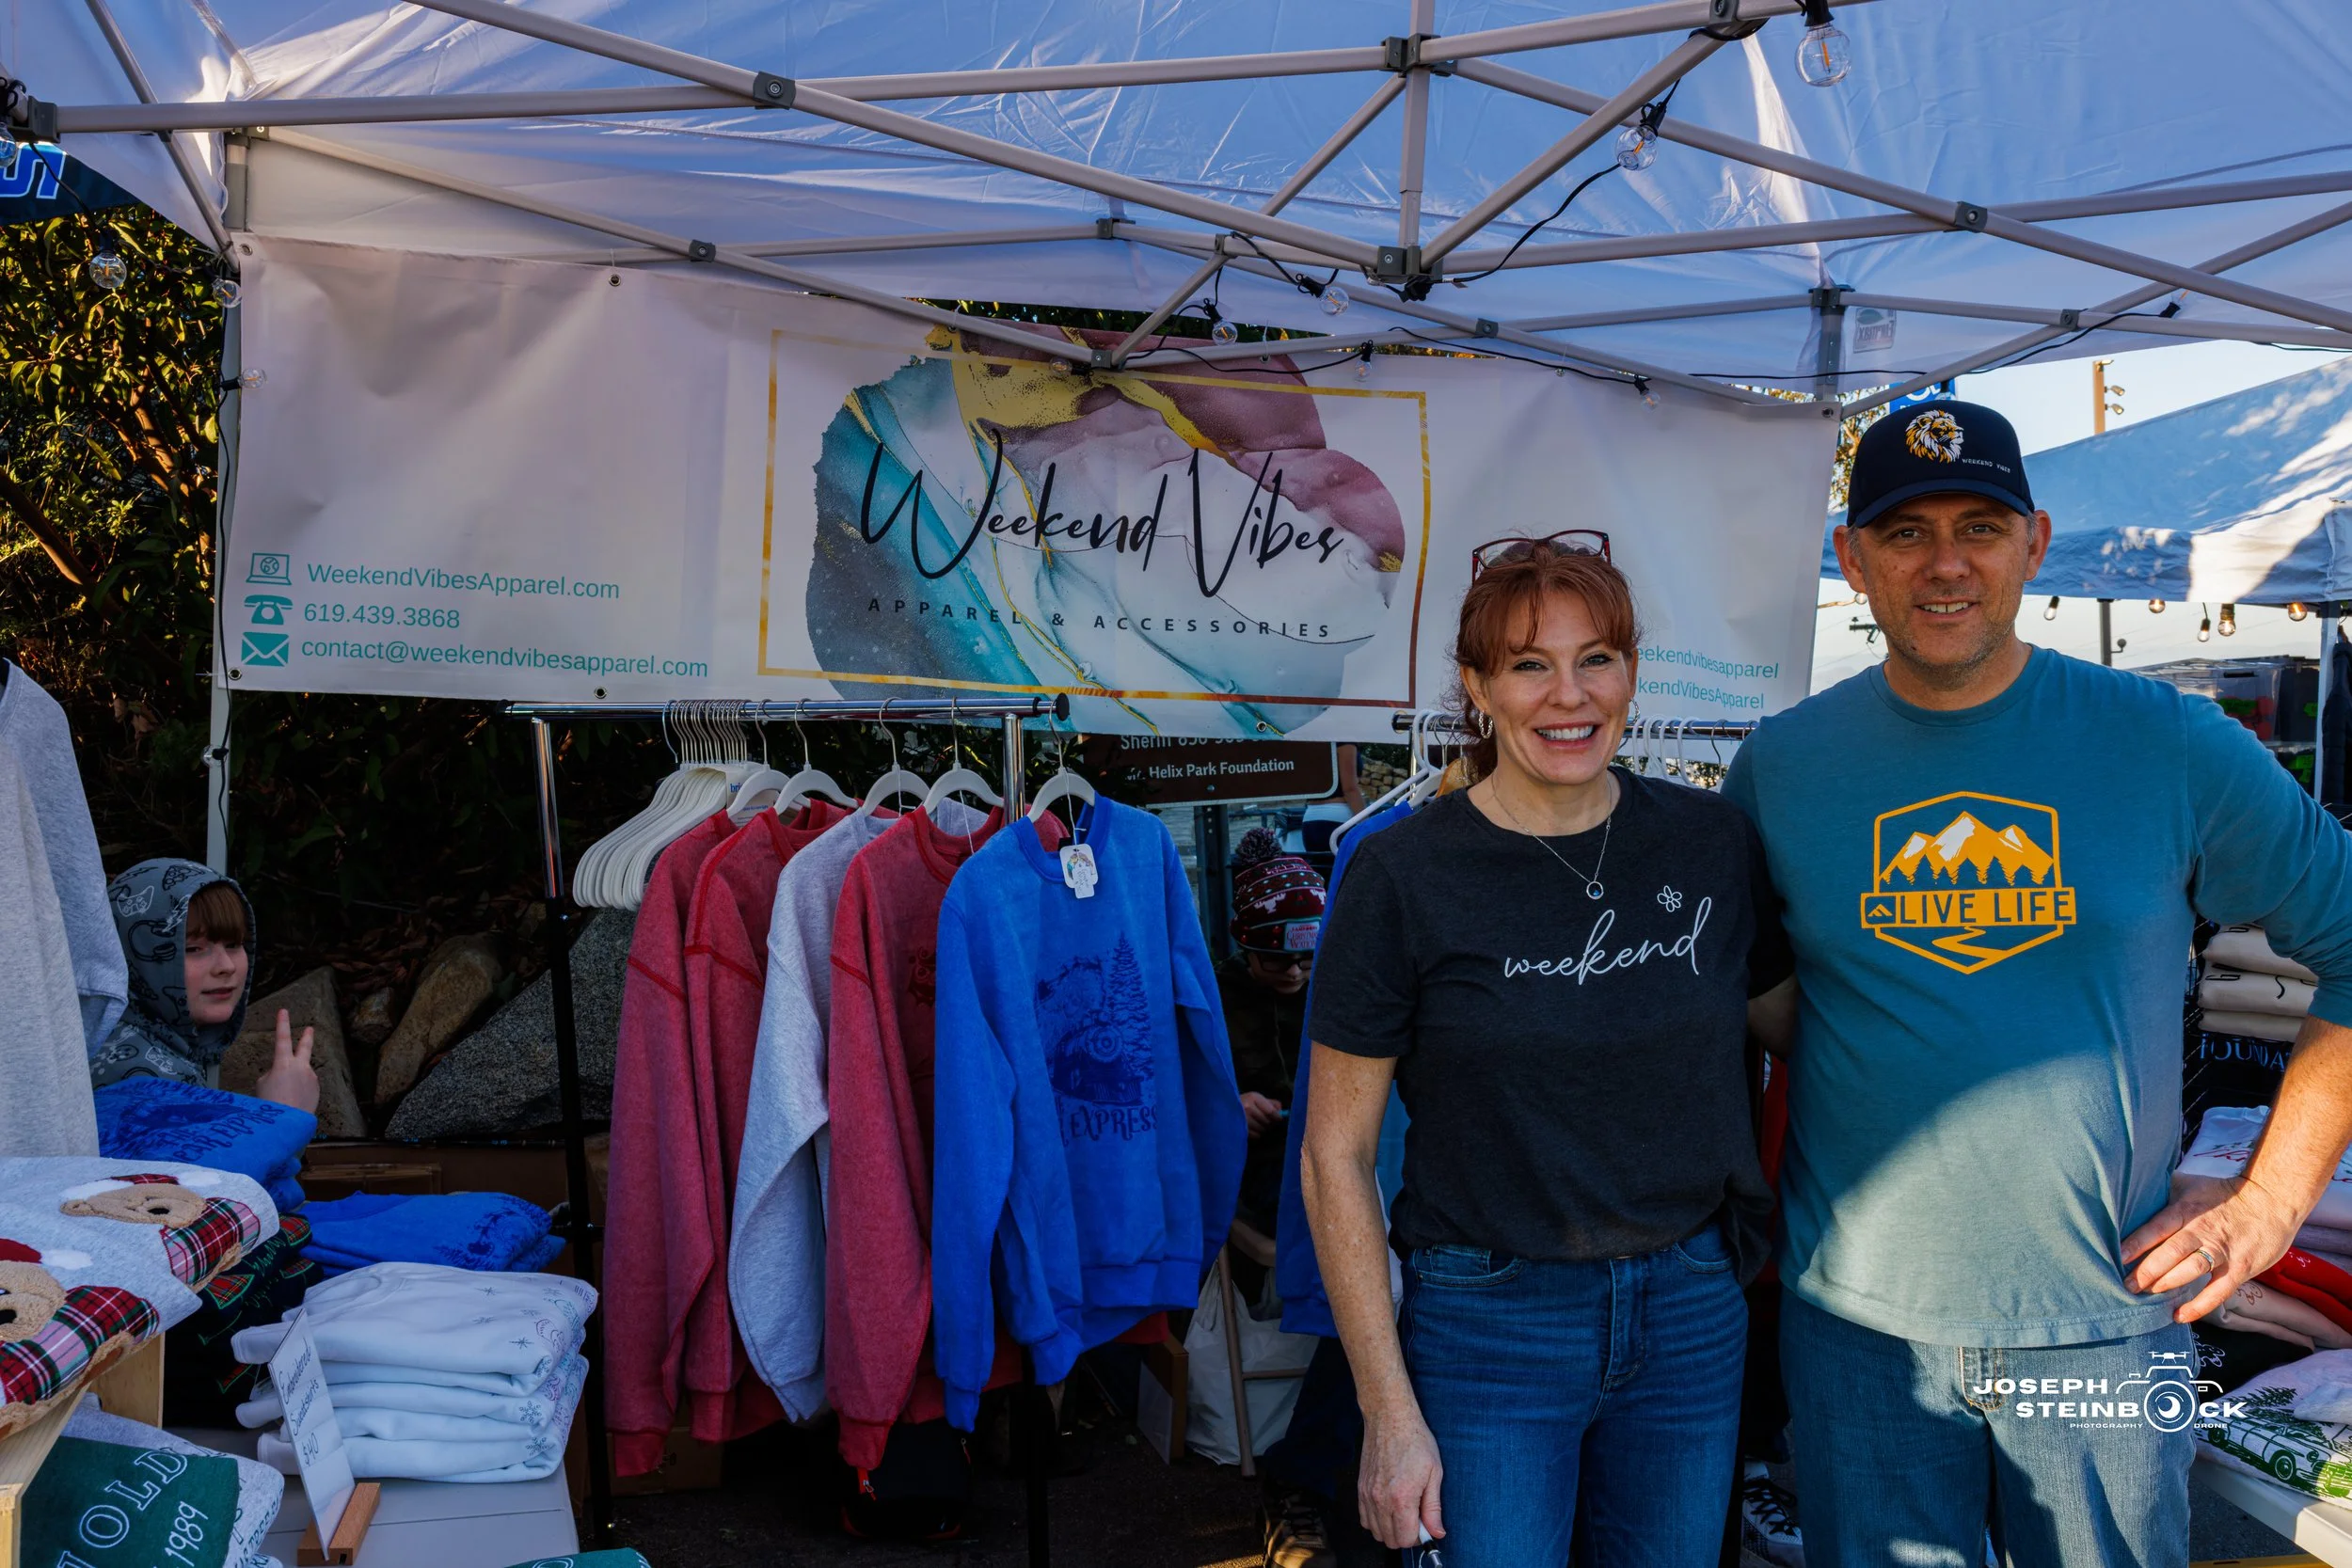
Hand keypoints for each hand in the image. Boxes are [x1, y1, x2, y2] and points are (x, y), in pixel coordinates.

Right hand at [255, 1009, 320, 1114]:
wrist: (287, 1120)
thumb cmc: (270, 1103)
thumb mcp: (263, 1084)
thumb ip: (274, 1074)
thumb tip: (284, 1075)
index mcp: (284, 1063)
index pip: (282, 1038)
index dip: (282, 1024)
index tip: (284, 1011)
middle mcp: (301, 1067)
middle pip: (305, 1047)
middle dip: (306, 1037)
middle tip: (310, 1029)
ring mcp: (311, 1078)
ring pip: (300, 1076)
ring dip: (293, 1083)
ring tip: (283, 1097)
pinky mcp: (316, 1089)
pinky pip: (304, 1088)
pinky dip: (298, 1093)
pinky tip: (292, 1102)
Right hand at [1240, 1092, 1285, 1137]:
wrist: (1223, 1108)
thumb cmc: (1243, 1103)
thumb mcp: (1256, 1098)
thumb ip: (1270, 1103)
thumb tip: (1281, 1110)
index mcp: (1253, 1097)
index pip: (1271, 1111)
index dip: (1277, 1117)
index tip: (1278, 1119)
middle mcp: (1248, 1107)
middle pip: (1267, 1121)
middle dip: (1269, 1123)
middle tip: (1265, 1121)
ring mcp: (1243, 1119)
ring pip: (1262, 1129)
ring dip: (1262, 1128)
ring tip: (1257, 1124)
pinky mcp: (1240, 1129)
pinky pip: (1256, 1135)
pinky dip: (1256, 1134)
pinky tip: (1251, 1128)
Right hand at [1357, 1402, 1443, 1550]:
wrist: (1389, 1417)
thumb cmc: (1415, 1441)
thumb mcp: (1434, 1473)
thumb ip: (1433, 1508)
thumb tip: (1437, 1532)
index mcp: (1401, 1499)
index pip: (1406, 1539)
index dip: (1419, 1537)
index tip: (1425, 1525)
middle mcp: (1380, 1500)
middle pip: (1390, 1540)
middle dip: (1405, 1535)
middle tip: (1416, 1518)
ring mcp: (1367, 1495)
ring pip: (1375, 1532)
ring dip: (1390, 1529)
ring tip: (1402, 1512)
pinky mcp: (1360, 1488)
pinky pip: (1364, 1518)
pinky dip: (1376, 1520)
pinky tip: (1388, 1507)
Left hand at [2122, 1171, 2304, 1321]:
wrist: (2271, 1199)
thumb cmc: (2222, 1193)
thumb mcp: (2189, 1185)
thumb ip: (2163, 1193)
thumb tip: (2129, 1192)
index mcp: (2187, 1210)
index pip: (2158, 1226)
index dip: (2137, 1242)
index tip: (2118, 1256)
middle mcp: (2203, 1231)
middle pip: (2172, 1251)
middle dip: (2147, 1269)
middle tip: (2126, 1284)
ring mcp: (2223, 1251)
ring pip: (2192, 1270)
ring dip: (2167, 1284)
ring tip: (2145, 1295)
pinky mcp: (2241, 1268)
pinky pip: (2218, 1291)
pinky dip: (2199, 1306)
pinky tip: (2179, 1316)